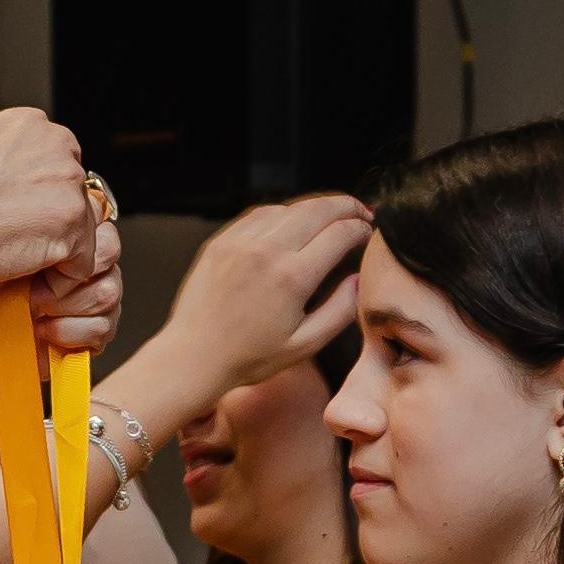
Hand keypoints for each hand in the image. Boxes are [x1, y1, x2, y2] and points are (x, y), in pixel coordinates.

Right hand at [0, 107, 97, 315]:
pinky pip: (83, 264)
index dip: (38, 202)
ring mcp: (67, 179)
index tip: (9, 215)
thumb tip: (31, 192)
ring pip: (82, 233)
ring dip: (53, 253)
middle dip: (51, 226)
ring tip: (10, 254)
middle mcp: (54, 142)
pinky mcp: (73, 220)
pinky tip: (20, 271)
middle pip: (77, 199)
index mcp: (28, 123)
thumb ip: (12, 169)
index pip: (60, 167)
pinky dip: (56, 279)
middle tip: (9, 238)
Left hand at [0, 197, 124, 440]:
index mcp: (64, 241)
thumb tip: (54, 225)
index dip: (77, 237)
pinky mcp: (93, 335)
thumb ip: (32, 233)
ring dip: (67, 304)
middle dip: (72, 271)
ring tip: (35, 309)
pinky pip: (102, 327)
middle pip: (109, 253)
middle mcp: (84, 268)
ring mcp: (92, 301)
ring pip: (108, 291)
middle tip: (36, 285)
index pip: (97, 221)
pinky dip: (68, 331)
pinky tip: (43, 331)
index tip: (42, 252)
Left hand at [147, 194, 369, 399]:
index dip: (361, 228)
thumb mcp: (306, 345)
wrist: (194, 356)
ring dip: (316, 207)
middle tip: (361, 211)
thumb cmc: (248, 357)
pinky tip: (293, 222)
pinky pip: (261, 213)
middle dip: (346, 206)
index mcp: (292, 278)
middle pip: (319, 209)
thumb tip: (358, 279)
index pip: (340, 233)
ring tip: (331, 216)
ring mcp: (241, 241)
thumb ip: (340, 310)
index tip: (369, 231)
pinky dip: (284, 212)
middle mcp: (267, 251)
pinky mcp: (222, 240)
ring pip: (290, 206)